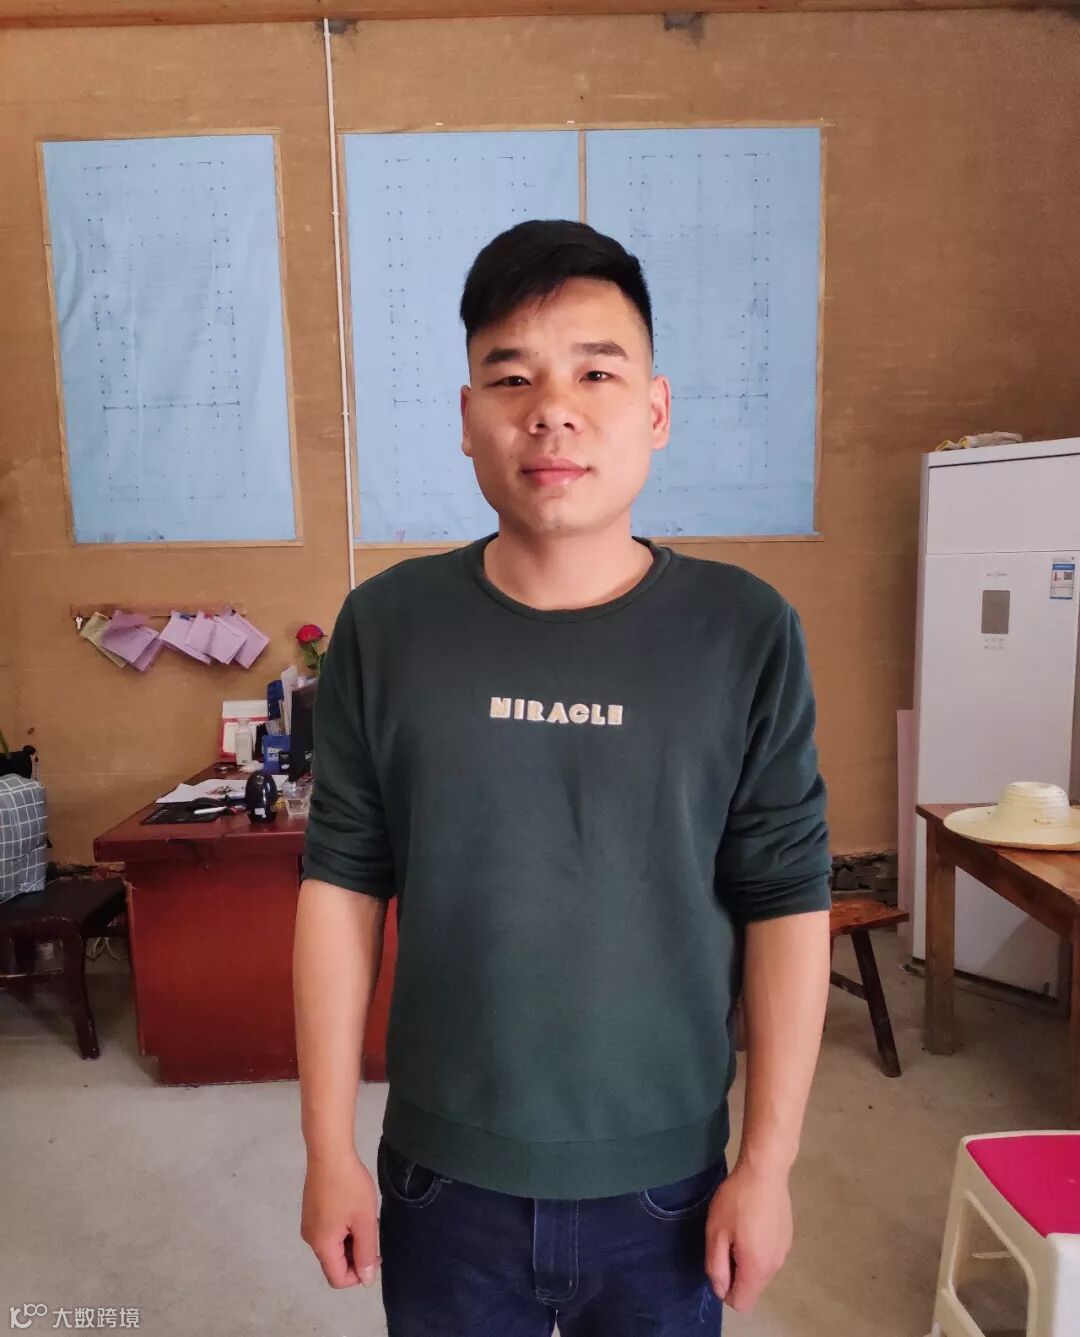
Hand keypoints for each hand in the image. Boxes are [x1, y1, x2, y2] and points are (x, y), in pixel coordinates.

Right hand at [301, 1151, 381, 1288]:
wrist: (329, 1152)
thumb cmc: (350, 1186)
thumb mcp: (365, 1220)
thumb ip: (366, 1253)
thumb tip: (366, 1280)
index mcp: (322, 1245)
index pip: (338, 1279)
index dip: (359, 1274)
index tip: (375, 1251)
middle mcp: (310, 1238)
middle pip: (334, 1262)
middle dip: (356, 1254)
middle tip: (371, 1229)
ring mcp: (308, 1223)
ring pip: (333, 1246)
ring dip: (351, 1239)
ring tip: (364, 1216)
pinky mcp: (311, 1210)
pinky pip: (328, 1231)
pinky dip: (343, 1228)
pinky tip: (353, 1208)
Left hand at [704, 1161, 792, 1311]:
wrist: (765, 1170)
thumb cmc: (737, 1201)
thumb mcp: (716, 1232)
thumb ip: (716, 1266)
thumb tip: (720, 1289)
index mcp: (757, 1269)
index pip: (741, 1303)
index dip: (725, 1290)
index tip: (719, 1262)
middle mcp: (775, 1266)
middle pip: (752, 1288)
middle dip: (735, 1273)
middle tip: (726, 1241)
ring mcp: (784, 1252)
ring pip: (760, 1272)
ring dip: (746, 1260)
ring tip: (739, 1229)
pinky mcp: (787, 1238)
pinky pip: (768, 1255)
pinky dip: (758, 1248)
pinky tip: (752, 1221)